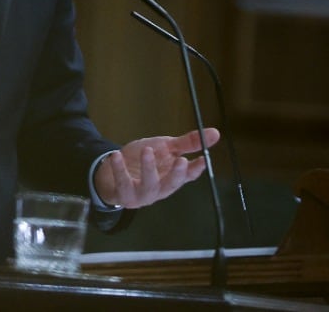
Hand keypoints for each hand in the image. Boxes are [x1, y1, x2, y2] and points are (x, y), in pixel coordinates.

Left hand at [93, 128, 220, 208]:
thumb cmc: (143, 161)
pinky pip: (122, 182)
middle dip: (176, 174)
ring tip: (147, 150)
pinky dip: (119, 169)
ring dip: (148, 168)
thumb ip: (188, 143)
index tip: (204, 159)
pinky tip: (117, 155)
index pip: (188, 176)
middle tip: (181, 161)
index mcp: (171, 177)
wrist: (113, 173)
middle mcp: (159, 188)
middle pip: (171, 184)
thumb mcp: (165, 148)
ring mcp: (142, 193)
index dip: (196, 169)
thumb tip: (215, 133)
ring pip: (148, 185)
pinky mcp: (123, 194)